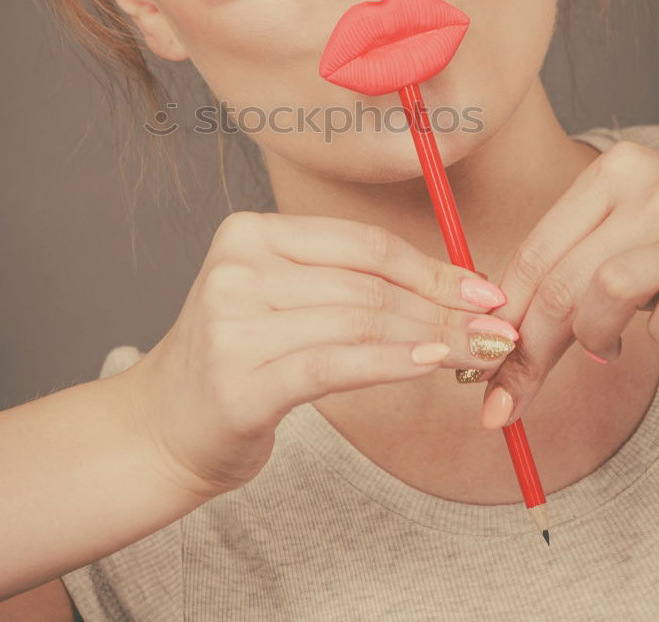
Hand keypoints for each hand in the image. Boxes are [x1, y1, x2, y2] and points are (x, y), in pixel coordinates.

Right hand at [124, 211, 518, 497]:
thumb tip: (455, 285)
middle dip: (444, 308)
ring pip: (359, 321)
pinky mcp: (239, 379)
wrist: (161, 426)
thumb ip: (349, 283)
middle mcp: (237, 267)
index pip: (362, 244)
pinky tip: (433, 364)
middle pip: (367, 284)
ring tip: (479, 353)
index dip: (431, 268)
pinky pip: (335, 363)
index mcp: (248, 232)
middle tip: (496, 330)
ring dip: (433, 337)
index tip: (483, 290)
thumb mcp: (282, 301)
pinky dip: (392, 361)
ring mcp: (232, 322)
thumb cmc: (238, 361)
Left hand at [472, 139, 658, 429]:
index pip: (535, 252)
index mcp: (613, 172)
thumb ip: (569, 269)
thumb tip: (497, 339)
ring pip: (605, 293)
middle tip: (510, 396)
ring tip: (607, 346)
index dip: (503, 317)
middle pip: (559, 281)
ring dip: (595, 337)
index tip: (480, 367)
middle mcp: (651, 184)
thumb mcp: (625, 236)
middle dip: (528, 350)